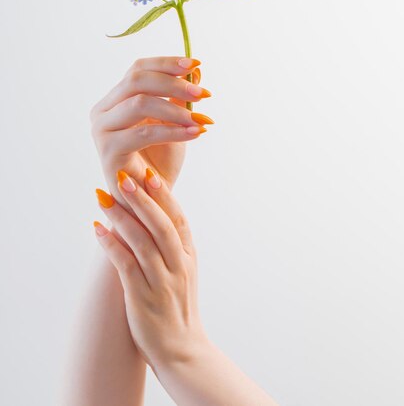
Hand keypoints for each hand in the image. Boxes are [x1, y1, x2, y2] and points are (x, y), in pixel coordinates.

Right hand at [89, 56, 213, 203]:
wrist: (149, 201)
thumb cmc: (159, 160)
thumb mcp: (174, 122)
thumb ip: (179, 97)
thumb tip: (196, 70)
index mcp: (114, 99)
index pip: (138, 69)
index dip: (167, 63)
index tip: (197, 64)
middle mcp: (102, 111)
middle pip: (137, 80)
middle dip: (174, 83)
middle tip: (203, 93)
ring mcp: (101, 130)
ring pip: (140, 104)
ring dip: (176, 109)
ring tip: (202, 117)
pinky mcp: (107, 152)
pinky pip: (144, 134)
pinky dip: (173, 131)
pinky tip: (196, 132)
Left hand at [94, 168, 207, 369]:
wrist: (182, 351)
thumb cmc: (177, 306)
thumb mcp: (184, 270)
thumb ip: (172, 244)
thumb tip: (153, 214)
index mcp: (188, 255)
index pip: (177, 217)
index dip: (163, 195)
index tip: (148, 172)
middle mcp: (178, 265)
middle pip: (160, 224)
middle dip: (142, 198)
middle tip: (124, 176)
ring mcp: (162, 281)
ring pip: (141, 241)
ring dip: (121, 217)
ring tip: (103, 197)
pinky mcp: (142, 297)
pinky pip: (125, 265)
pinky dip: (111, 245)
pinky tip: (97, 230)